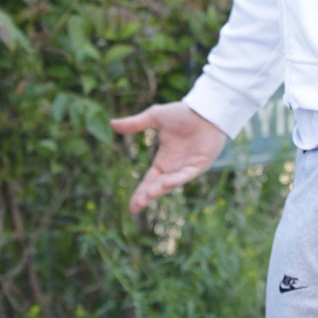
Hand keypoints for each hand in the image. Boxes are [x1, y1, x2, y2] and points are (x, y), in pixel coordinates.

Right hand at [110, 102, 226, 212]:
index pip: (150, 181)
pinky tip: (167, 182)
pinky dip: (177, 180)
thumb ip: (135, 124)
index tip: (132, 207)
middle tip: (135, 207)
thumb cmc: (183, 114)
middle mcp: (174, 168)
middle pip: (158, 187)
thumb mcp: (154, 117)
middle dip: (147, 197)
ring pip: (171, 184)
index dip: (140, 193)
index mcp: (164, 160)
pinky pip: (186, 175)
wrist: (205, 109)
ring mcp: (187, 168)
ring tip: (148, 195)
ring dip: (160, 189)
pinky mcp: (199, 165)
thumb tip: (112, 124)